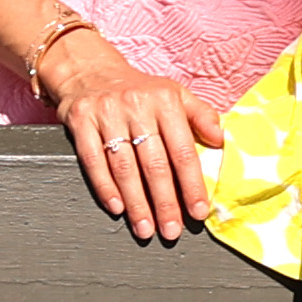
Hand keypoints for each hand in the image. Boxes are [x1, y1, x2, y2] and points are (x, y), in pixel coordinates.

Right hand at [44, 29, 226, 242]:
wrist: (90, 70)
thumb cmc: (139, 90)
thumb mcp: (175, 93)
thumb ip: (201, 116)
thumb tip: (221, 140)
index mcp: (165, 100)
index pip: (183, 150)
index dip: (192, 184)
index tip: (198, 212)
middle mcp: (136, 106)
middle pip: (153, 163)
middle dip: (164, 202)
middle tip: (171, 231)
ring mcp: (106, 113)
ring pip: (124, 166)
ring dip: (136, 203)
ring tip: (145, 229)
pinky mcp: (81, 121)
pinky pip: (93, 160)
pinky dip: (105, 187)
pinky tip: (117, 208)